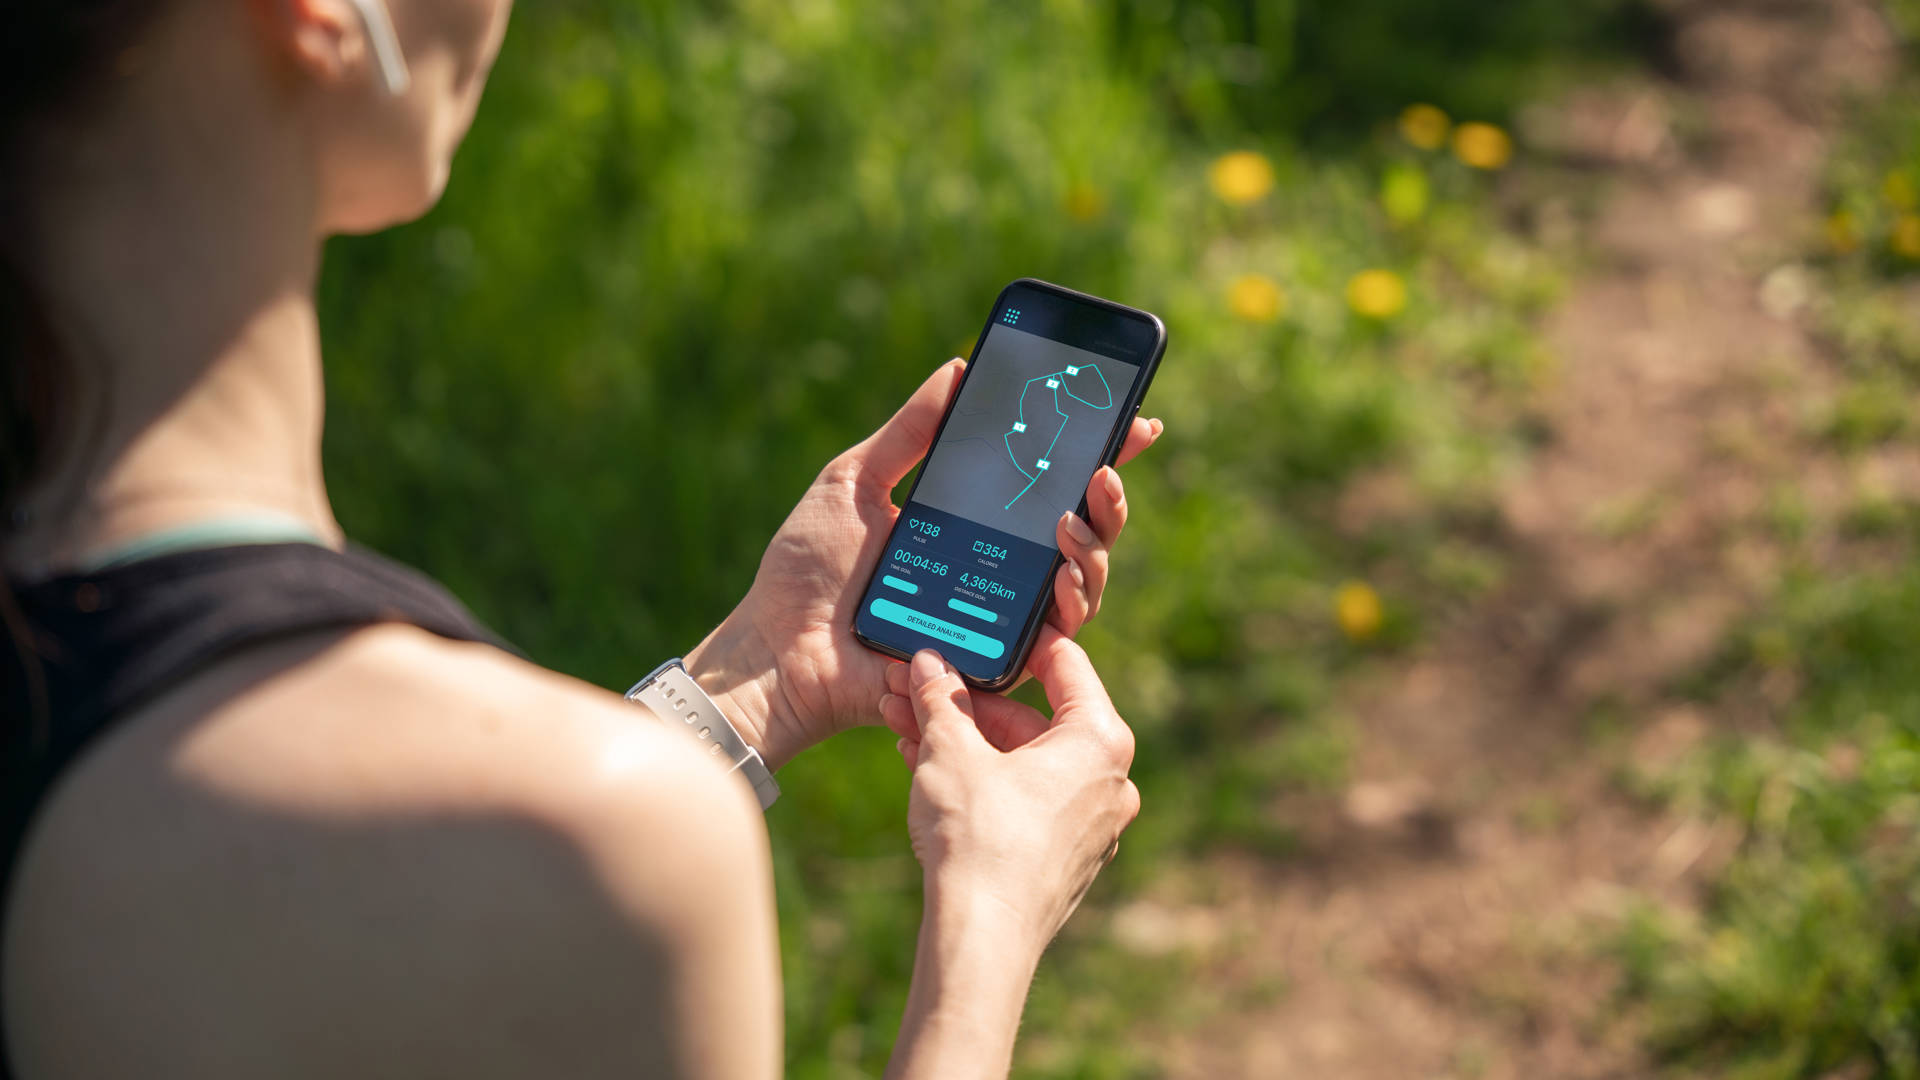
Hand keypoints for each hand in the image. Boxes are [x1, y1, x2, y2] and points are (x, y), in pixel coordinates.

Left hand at [684, 358, 1162, 769]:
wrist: (779, 648)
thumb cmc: (808, 569)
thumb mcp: (854, 480)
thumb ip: (909, 431)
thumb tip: (959, 368)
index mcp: (970, 521)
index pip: (1047, 482)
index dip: (1098, 454)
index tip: (1134, 420)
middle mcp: (996, 567)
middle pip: (1085, 532)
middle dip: (1110, 498)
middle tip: (1102, 469)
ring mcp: (1000, 615)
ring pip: (1085, 582)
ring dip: (1094, 547)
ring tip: (1073, 521)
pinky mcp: (995, 660)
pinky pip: (1056, 635)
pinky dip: (1071, 602)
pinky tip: (1064, 575)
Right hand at [888, 629, 1139, 953]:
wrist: (982, 938)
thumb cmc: (978, 837)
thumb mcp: (950, 751)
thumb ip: (942, 699)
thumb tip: (929, 665)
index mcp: (1100, 740)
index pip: (1065, 665)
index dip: (1020, 642)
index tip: (987, 627)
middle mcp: (1110, 781)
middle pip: (1034, 721)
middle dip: (969, 705)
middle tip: (919, 688)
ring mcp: (1091, 825)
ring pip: (1022, 764)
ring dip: (965, 744)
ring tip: (905, 728)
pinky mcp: (1065, 860)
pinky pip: (1023, 802)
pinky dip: (981, 782)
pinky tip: (927, 772)